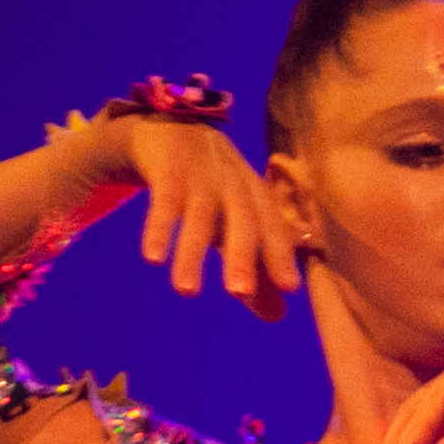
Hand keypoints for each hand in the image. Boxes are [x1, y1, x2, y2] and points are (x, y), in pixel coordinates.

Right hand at [100, 117, 301, 322]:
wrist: (169, 127)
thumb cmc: (212, 188)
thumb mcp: (233, 224)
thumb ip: (255, 269)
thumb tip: (278, 317)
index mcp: (254, 195)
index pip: (272, 225)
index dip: (281, 253)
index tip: (290, 286)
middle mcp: (232, 183)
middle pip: (242, 218)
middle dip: (242, 255)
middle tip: (239, 292)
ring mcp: (200, 174)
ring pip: (199, 216)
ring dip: (192, 253)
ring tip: (186, 292)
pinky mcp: (166, 169)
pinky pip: (163, 201)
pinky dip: (158, 229)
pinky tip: (153, 259)